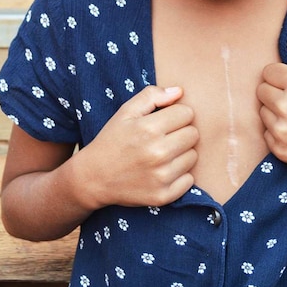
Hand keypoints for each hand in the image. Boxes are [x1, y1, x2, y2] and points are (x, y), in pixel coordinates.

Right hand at [74, 86, 198, 208]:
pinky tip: (162, 171)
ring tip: (161, 155)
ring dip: (181, 154)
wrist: (93, 177)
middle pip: (193, 134)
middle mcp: (157, 153)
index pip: (187, 113)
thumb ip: (152, 96)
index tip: (165, 121)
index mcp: (148, 129)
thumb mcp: (125, 112)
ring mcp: (161, 177)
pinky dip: (180, 176)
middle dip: (181, 132)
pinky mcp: (163, 195)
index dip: (176, 114)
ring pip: (193, 156)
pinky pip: (189, 179)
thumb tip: (179, 91)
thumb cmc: (112, 140)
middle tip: (164, 138)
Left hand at [257, 37, 286, 179]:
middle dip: (275, 93)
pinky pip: (266, 133)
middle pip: (261, 91)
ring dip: (275, 113)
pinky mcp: (279, 150)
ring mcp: (281, 130)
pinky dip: (278, 133)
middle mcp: (286, 107)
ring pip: (262, 112)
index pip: (268, 71)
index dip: (280, 76)